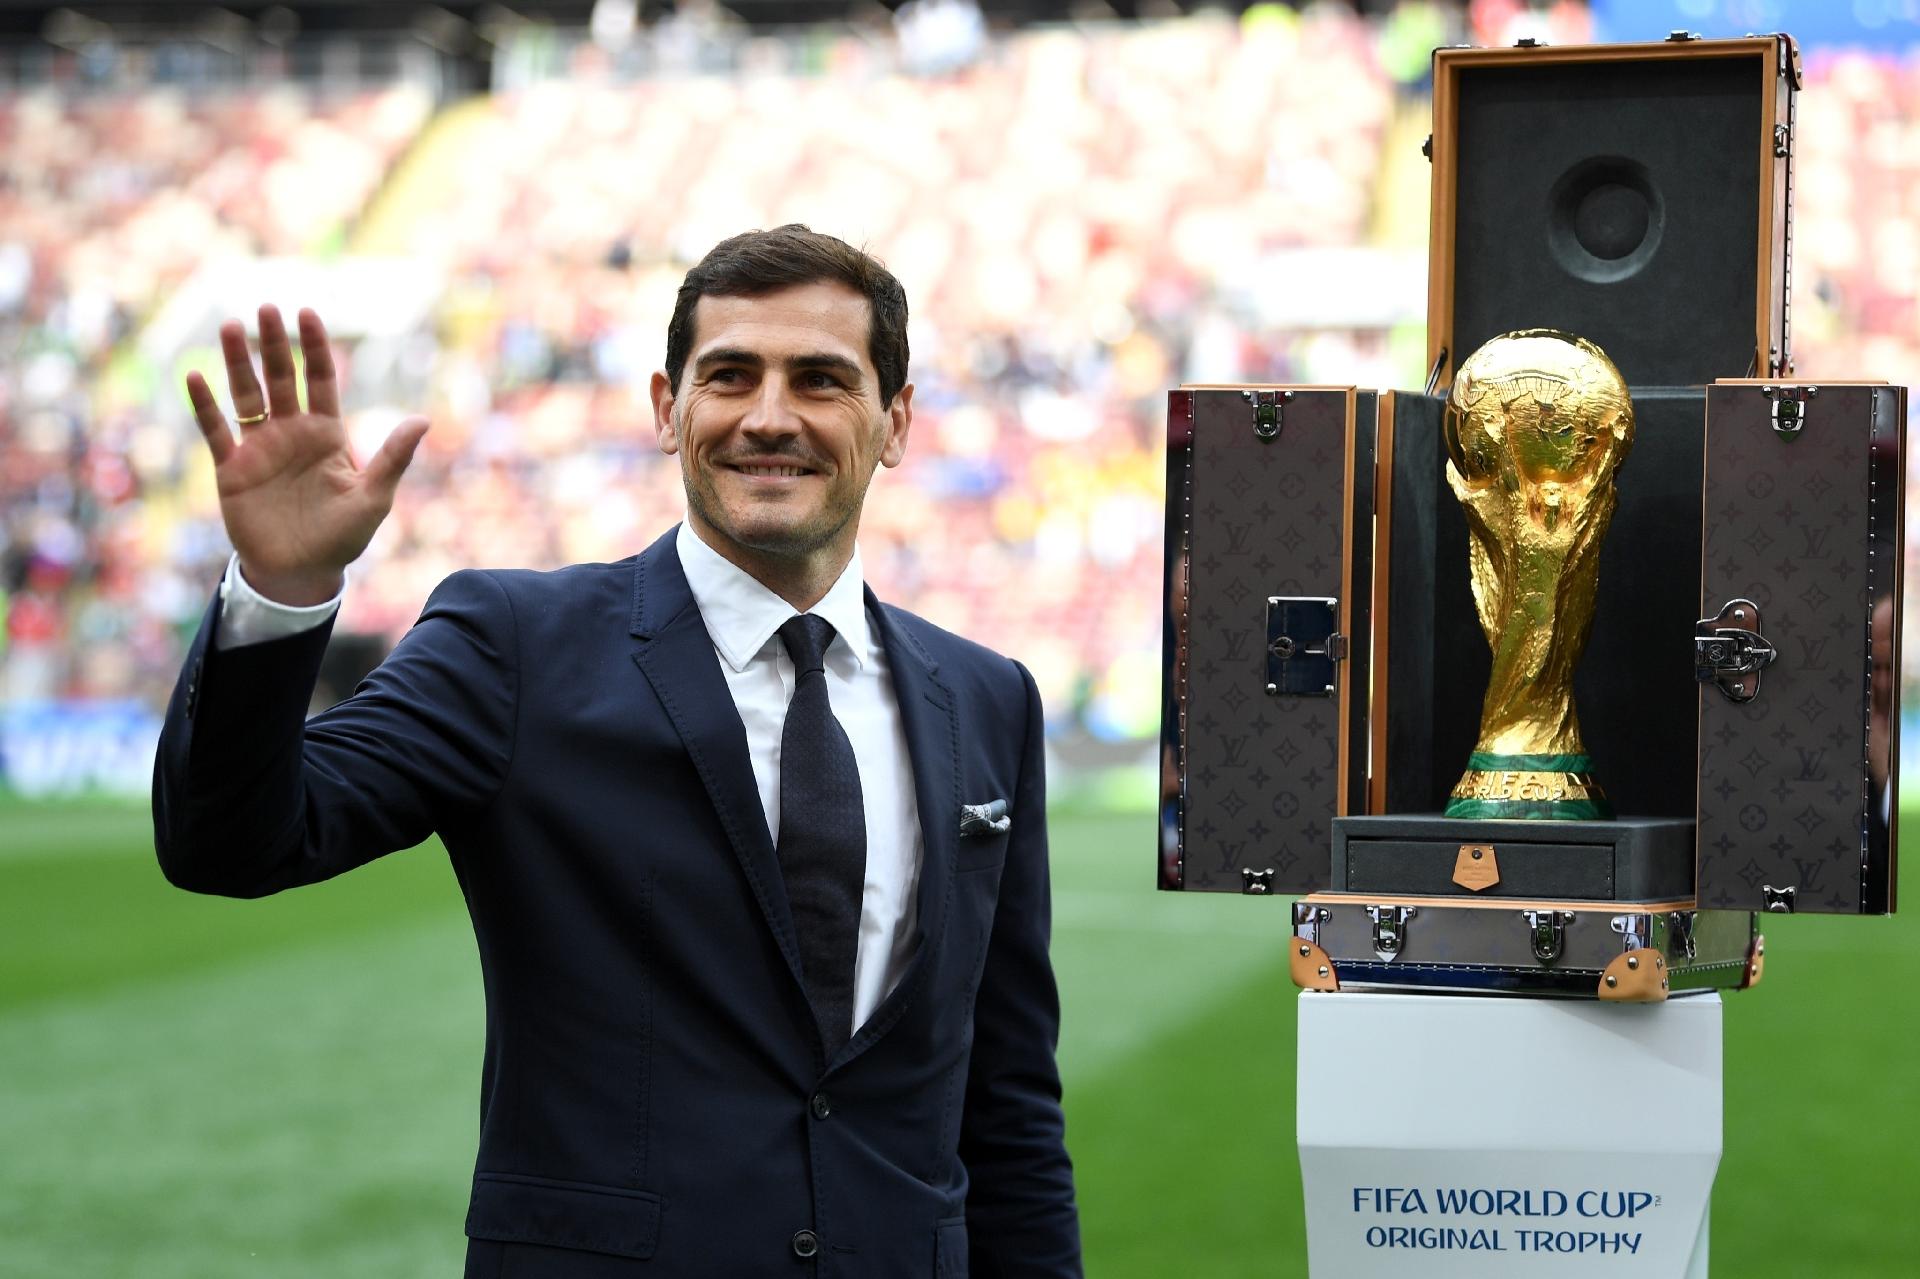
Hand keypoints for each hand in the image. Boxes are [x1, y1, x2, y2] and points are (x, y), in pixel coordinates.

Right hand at [186, 305, 427, 605]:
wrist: (301, 572)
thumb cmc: (342, 536)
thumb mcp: (373, 497)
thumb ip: (393, 458)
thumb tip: (423, 419)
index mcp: (326, 434)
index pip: (320, 380)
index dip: (314, 348)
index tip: (307, 314)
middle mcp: (291, 432)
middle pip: (280, 378)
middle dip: (273, 344)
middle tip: (265, 308)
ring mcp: (260, 448)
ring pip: (245, 395)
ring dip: (236, 362)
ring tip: (228, 326)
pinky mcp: (232, 469)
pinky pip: (216, 431)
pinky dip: (205, 405)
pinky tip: (194, 377)